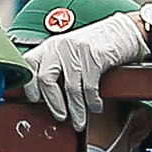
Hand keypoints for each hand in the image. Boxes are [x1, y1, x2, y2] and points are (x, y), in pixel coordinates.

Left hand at [23, 7, 151, 126]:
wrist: (124, 31)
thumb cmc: (96, 44)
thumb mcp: (69, 51)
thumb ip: (56, 68)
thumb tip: (46, 96)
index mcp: (49, 46)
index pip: (28, 65)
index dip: (29, 85)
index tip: (35, 100)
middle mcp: (59, 46)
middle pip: (45, 79)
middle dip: (53, 103)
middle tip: (60, 116)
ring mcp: (76, 50)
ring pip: (70, 87)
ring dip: (76, 109)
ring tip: (80, 120)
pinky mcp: (94, 56)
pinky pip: (89, 86)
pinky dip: (92, 101)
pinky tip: (95, 106)